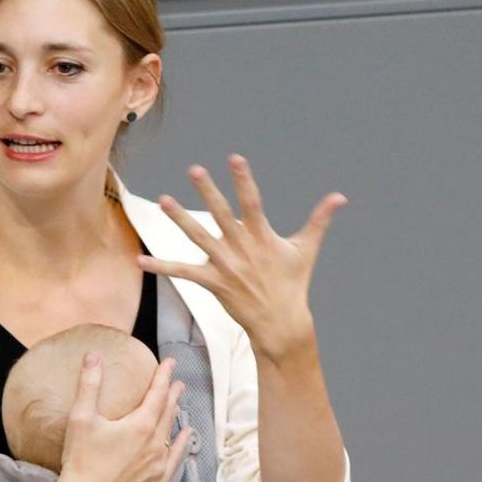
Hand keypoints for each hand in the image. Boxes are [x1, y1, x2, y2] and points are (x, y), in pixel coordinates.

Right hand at [53, 353, 192, 481]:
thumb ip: (89, 384)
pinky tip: (186, 438)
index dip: (164, 376)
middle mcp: (155, 444)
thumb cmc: (80, 459)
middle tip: (177, 382)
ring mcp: (157, 465)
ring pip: (171, 434)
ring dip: (175, 417)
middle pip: (168, 412)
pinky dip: (181, 446)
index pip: (158, 393)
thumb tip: (93, 356)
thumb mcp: (81, 418)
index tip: (169, 363)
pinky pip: (175, 460)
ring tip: (179, 405)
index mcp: (140, 425)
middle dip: (172, 395)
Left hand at [138, 154, 345, 359]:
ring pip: (199, 237)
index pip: (252, 201)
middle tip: (194, 170)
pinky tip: (140, 260)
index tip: (234, 158)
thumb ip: (320, 220)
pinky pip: (183, 273)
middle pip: (222, 214)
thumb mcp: (306, 250)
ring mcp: (226, 265)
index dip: (243, 179)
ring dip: (180, 219)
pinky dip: (161, 267)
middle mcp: (242, 248)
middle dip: (208, 191)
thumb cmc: (293, 283)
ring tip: (163, 200)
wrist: (281, 322)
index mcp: (263, 236)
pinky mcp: (213, 282)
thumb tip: (340, 197)